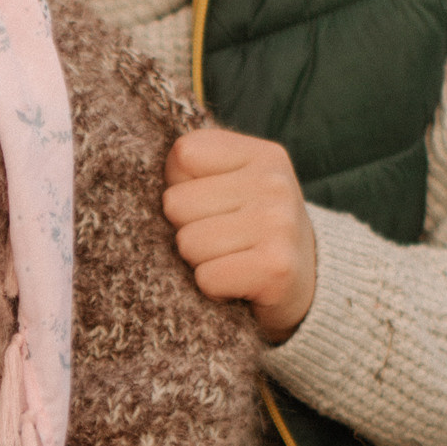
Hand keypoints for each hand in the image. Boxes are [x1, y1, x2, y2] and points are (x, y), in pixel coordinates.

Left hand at [163, 125, 317, 341]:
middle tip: (225, 243)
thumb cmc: (256, 235)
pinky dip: (214, 291)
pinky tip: (239, 285)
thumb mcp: (237, 189)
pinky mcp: (275, 268)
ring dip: (200, 263)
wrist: (310, 290)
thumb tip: (136, 174)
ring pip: (187, 243)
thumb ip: (196, 172)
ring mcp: (278, 225)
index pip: (183, 154)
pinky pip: (206, 278)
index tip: (212, 207)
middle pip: (176, 203)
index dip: (182, 187)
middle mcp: (275, 184)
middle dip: (188, 230)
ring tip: (232, 262)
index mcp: (263, 155)